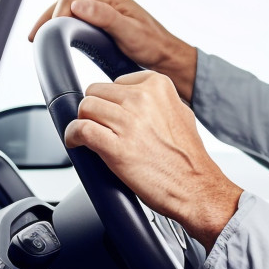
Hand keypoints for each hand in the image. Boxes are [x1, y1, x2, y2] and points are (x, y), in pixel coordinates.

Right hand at [29, 0, 196, 101]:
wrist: (164, 55)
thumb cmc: (152, 45)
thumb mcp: (129, 32)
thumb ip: (105, 18)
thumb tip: (78, 6)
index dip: (55, 16)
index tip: (47, 35)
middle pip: (64, 2)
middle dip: (47, 19)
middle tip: (34, 39)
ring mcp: (100, 5)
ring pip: (66, 10)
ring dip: (51, 23)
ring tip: (37, 39)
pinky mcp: (98, 17)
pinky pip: (73, 18)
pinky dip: (61, 26)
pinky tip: (52, 37)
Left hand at [64, 70, 240, 251]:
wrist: (195, 186)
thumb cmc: (188, 157)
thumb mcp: (180, 113)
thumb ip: (156, 100)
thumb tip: (131, 97)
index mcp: (158, 86)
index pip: (115, 82)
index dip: (111, 101)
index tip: (113, 115)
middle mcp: (142, 99)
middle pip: (95, 93)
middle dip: (97, 111)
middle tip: (104, 129)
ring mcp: (129, 122)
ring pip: (85, 108)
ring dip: (84, 123)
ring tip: (92, 136)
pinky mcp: (115, 146)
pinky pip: (80, 129)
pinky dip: (73, 136)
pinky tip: (78, 143)